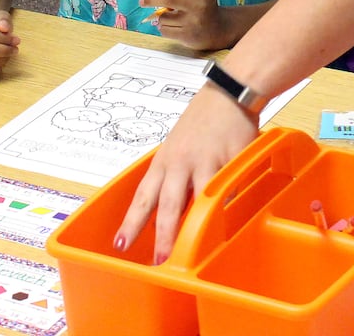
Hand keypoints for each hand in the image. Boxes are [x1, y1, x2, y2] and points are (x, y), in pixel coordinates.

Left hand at [114, 84, 257, 262]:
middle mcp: (182, 162)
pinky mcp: (232, 159)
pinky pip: (230, 187)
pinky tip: (227, 218)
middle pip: (169, 203)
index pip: (144, 195)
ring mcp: (208, 161)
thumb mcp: (177, 146)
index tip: (121, 243)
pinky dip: (227, 204)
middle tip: (160, 260)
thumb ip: (172, 177)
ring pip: (200, 198)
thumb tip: (167, 214)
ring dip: (195, 226)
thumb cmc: (201, 120)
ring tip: (194, 250)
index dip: (132, 221)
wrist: (229, 93)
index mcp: (165, 160)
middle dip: (164, 234)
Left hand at [140, 0, 229, 50]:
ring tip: (173, 19)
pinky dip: (164, 28)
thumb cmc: (205, 9)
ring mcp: (193, 22)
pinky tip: (174, 27)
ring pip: (164, 17)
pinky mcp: (187, 36)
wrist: (220, 31)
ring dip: (162, 17)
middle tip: (142, 1)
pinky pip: (164, 30)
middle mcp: (199, 7)